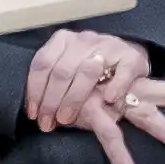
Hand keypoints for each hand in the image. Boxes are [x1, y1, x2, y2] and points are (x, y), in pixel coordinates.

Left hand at [26, 29, 153, 135]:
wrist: (126, 60)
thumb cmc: (90, 71)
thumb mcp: (66, 70)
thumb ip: (50, 83)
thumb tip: (34, 112)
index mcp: (63, 40)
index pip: (42, 64)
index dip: (35, 91)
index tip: (33, 113)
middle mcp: (84, 40)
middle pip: (62, 71)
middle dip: (51, 101)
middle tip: (48, 123)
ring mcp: (108, 46)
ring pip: (86, 72)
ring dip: (74, 99)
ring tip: (67, 119)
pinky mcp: (131, 57)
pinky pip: (121, 72)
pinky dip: (114, 87)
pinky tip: (107, 100)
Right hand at [77, 79, 164, 163]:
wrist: (39, 82)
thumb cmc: (72, 93)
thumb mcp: (99, 99)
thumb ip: (117, 108)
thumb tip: (134, 122)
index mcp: (134, 87)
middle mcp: (128, 90)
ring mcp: (112, 99)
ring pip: (145, 113)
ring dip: (164, 129)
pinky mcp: (92, 111)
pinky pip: (108, 134)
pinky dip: (119, 153)